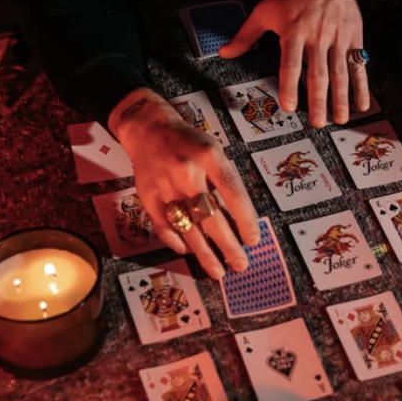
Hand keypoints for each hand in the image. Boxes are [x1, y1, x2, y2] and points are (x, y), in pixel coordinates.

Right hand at [108, 89, 259, 278]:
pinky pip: (164, 227)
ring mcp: (165, 187)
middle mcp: (186, 173)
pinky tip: (189, 251)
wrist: (148, 129)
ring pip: (187, 228)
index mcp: (209, 156)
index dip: (245, 220)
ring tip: (218, 271)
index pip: (233, 193)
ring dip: (205, 253)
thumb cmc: (189, 142)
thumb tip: (239, 219)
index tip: (254, 240)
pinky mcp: (148, 197)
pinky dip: (177, 242)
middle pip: (211, 217)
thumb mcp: (215, 151)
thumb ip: (225, 181)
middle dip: (228, 245)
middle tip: (241, 265)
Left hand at [218, 0, 370, 127]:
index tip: (289, 106)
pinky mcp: (354, 38)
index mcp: (294, 31)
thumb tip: (224, 53)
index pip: (291, 63)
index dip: (289, 85)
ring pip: (341, 72)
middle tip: (317, 123)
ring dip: (341, 98)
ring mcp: (338, 38)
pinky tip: (363, 104)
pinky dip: (362, 85)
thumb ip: (245, 35)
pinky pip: (359, 65)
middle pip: (318, 73)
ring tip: (340, 119)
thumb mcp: (265, 10)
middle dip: (318, 100)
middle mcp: (317, 36)